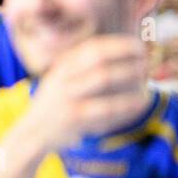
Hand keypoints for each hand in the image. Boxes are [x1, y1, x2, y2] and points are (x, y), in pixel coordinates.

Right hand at [26, 35, 150, 151]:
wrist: (32, 133)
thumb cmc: (54, 105)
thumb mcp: (60, 79)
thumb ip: (82, 67)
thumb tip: (122, 54)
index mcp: (62, 66)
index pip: (93, 46)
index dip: (120, 44)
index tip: (139, 46)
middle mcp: (63, 77)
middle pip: (99, 58)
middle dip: (127, 56)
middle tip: (146, 61)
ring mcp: (68, 96)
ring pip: (104, 77)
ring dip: (130, 75)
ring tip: (146, 79)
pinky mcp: (75, 117)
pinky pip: (107, 107)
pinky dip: (128, 103)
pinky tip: (142, 101)